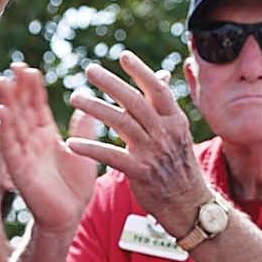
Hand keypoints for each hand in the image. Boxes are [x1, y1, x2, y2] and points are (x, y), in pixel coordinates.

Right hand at [0, 65, 100, 234]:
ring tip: (2, 81)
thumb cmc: (75, 187)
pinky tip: (1, 111)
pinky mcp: (20, 170)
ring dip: (7, 102)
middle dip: (17, 88)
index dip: (32, 88)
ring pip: (13, 124)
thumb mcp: (84, 151)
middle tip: (12, 67)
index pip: (36, 106)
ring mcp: (24, 155)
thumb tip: (89, 105)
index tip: (27, 68)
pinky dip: (6, 128)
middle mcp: (32, 142)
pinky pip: (11, 146)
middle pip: (22, 110)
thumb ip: (84, 127)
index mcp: (46, 136)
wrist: (68, 217)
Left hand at [65, 51, 213, 237]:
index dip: (141, 71)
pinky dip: (91, 148)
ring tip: (75, 97)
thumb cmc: (179, 166)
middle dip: (112, 83)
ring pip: (121, 123)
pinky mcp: (140, 172)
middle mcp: (165, 133)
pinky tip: (72, 143)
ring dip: (96, 108)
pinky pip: (111, 156)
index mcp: (175, 121)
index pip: (158, 89)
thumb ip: (164, 106)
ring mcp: (153, 152)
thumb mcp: (177, 133)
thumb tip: (160, 74)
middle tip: (90, 70)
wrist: (190, 206)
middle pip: (136, 101)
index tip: (123, 56)